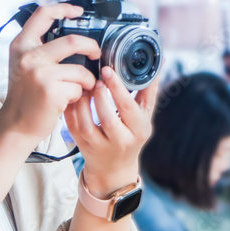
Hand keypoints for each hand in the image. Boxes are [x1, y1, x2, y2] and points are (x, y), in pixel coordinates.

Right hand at [0, 3, 101, 146]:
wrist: (15, 126)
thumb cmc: (25, 97)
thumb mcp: (25, 65)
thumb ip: (40, 49)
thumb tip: (73, 37)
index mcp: (21, 45)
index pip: (42, 14)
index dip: (63, 8)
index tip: (78, 11)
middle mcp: (28, 56)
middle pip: (73, 41)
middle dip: (92, 47)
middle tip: (96, 54)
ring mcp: (40, 73)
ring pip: (80, 70)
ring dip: (87, 81)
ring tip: (80, 88)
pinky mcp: (51, 90)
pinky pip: (79, 87)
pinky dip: (80, 95)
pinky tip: (68, 101)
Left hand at [65, 66, 159, 197]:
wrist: (114, 167)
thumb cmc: (131, 135)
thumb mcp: (144, 115)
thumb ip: (148, 90)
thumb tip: (158, 63)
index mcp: (139, 130)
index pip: (128, 107)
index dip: (117, 88)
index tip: (107, 70)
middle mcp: (120, 141)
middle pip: (107, 117)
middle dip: (99, 95)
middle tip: (96, 79)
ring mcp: (99, 146)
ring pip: (86, 123)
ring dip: (83, 101)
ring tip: (85, 87)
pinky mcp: (82, 145)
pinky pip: (73, 126)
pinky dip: (71, 109)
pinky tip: (75, 97)